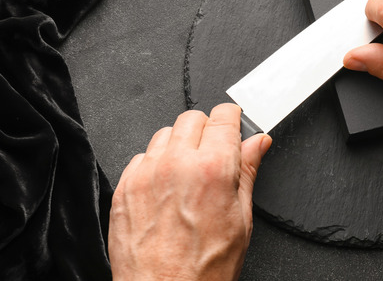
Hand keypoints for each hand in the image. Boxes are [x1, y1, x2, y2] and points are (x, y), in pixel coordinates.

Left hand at [108, 104, 271, 280]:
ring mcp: (146, 174)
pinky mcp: (125, 186)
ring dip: (180, 145)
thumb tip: (257, 143)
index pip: (223, 116)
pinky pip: (142, 156)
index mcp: (212, 169)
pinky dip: (156, 164)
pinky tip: (167, 189)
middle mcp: (176, 164)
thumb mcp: (242, 219)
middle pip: (193, 117)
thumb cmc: (203, 270)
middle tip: (214, 156)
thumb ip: (248, 171)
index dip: (233, 119)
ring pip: (165, 133)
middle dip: (207, 130)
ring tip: (189, 175)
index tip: (234, 126)